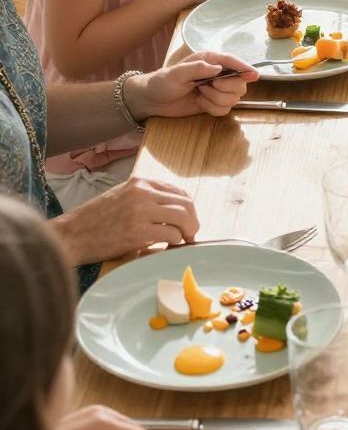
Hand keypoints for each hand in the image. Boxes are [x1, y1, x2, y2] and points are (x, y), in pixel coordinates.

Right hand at [56, 177, 199, 262]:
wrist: (72, 234)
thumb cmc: (95, 219)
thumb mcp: (121, 197)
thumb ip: (145, 199)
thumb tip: (173, 212)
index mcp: (140, 182)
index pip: (179, 191)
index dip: (189, 208)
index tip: (188, 220)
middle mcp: (143, 192)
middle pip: (186, 203)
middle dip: (193, 221)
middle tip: (190, 235)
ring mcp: (141, 211)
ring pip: (183, 218)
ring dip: (188, 232)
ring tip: (181, 241)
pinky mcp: (138, 232)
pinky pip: (171, 235)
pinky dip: (175, 242)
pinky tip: (168, 247)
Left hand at [129, 53, 260, 122]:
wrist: (153, 101)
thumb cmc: (162, 82)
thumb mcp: (177, 73)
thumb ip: (197, 68)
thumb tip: (218, 68)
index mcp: (209, 61)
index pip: (233, 62)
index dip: (245, 68)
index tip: (254, 75)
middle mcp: (217, 74)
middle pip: (239, 83)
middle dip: (225, 89)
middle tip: (207, 88)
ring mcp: (216, 90)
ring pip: (234, 98)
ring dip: (217, 100)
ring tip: (200, 95)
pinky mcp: (214, 103)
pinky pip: (225, 110)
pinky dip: (213, 109)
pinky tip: (201, 104)